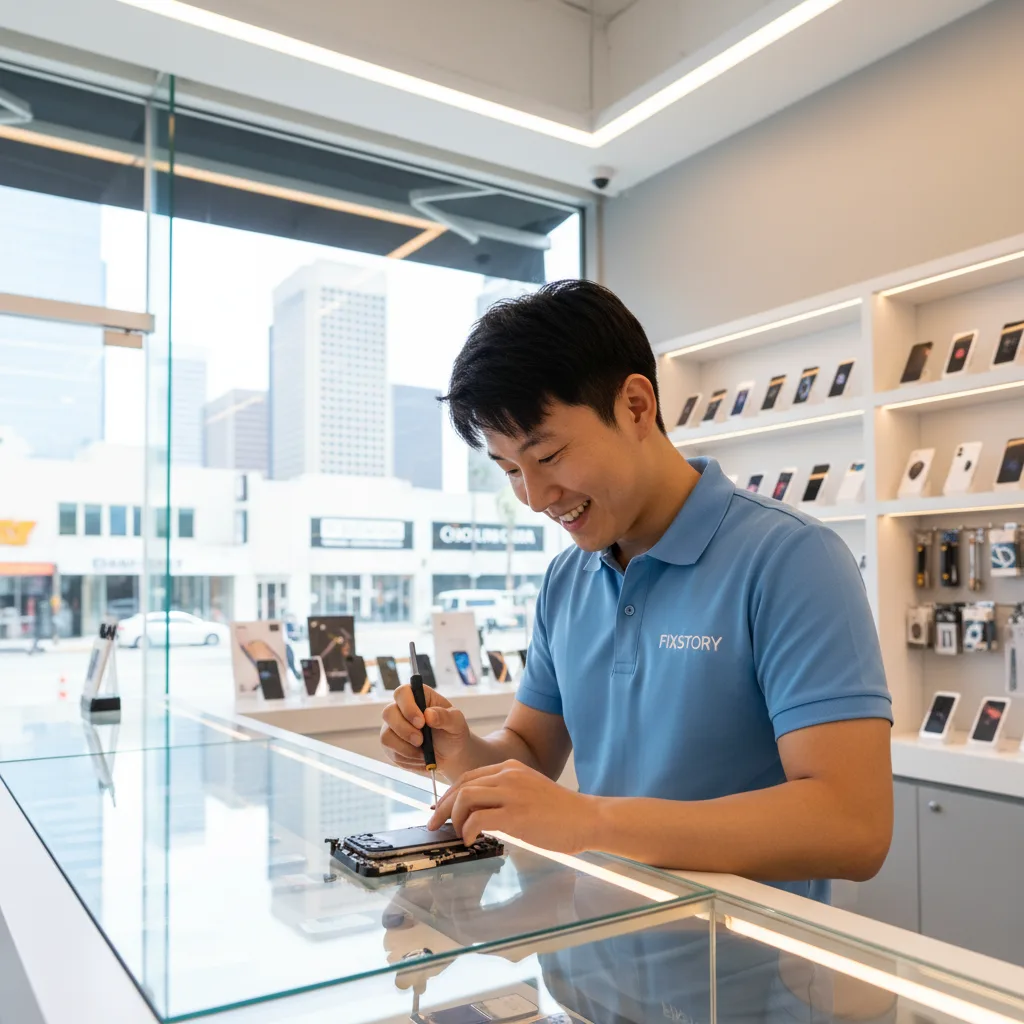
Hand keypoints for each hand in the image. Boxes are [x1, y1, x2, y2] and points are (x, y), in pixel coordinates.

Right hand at [380, 684, 469, 774]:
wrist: (450, 755)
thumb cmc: (452, 733)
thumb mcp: (456, 723)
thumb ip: (445, 717)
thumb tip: (429, 714)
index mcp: (419, 696)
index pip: (402, 693)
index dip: (408, 706)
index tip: (421, 722)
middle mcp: (401, 709)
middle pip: (388, 713)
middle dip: (404, 730)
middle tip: (420, 741)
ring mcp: (393, 727)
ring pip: (386, 735)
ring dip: (405, 747)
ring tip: (423, 752)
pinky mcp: (390, 744)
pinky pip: (390, 751)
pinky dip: (406, 757)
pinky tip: (419, 757)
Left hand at [426, 760, 596, 853]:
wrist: (587, 818)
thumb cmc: (561, 811)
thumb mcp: (530, 790)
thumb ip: (507, 793)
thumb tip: (480, 811)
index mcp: (510, 768)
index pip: (469, 777)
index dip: (450, 795)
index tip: (441, 811)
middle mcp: (508, 775)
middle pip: (461, 786)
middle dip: (443, 808)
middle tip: (435, 826)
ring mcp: (511, 794)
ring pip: (465, 799)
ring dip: (454, 819)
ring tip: (458, 835)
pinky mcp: (515, 815)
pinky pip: (477, 819)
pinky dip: (467, 831)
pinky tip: (471, 841)